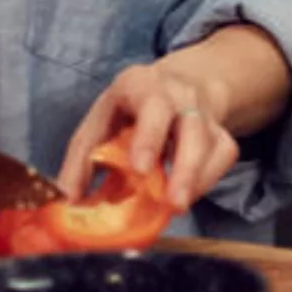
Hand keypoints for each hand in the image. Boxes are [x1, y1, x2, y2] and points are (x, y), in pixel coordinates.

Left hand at [60, 63, 239, 210]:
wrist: (173, 86)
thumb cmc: (127, 110)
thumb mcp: (98, 123)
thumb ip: (81, 161)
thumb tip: (68, 201)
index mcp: (142, 85)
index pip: (153, 105)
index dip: (149, 136)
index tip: (140, 169)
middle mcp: (180, 94)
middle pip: (191, 126)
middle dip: (185, 166)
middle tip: (172, 202)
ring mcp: (204, 113)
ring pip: (214, 143)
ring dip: (197, 179)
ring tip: (177, 206)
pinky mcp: (221, 132)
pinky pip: (224, 156)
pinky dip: (208, 180)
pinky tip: (187, 194)